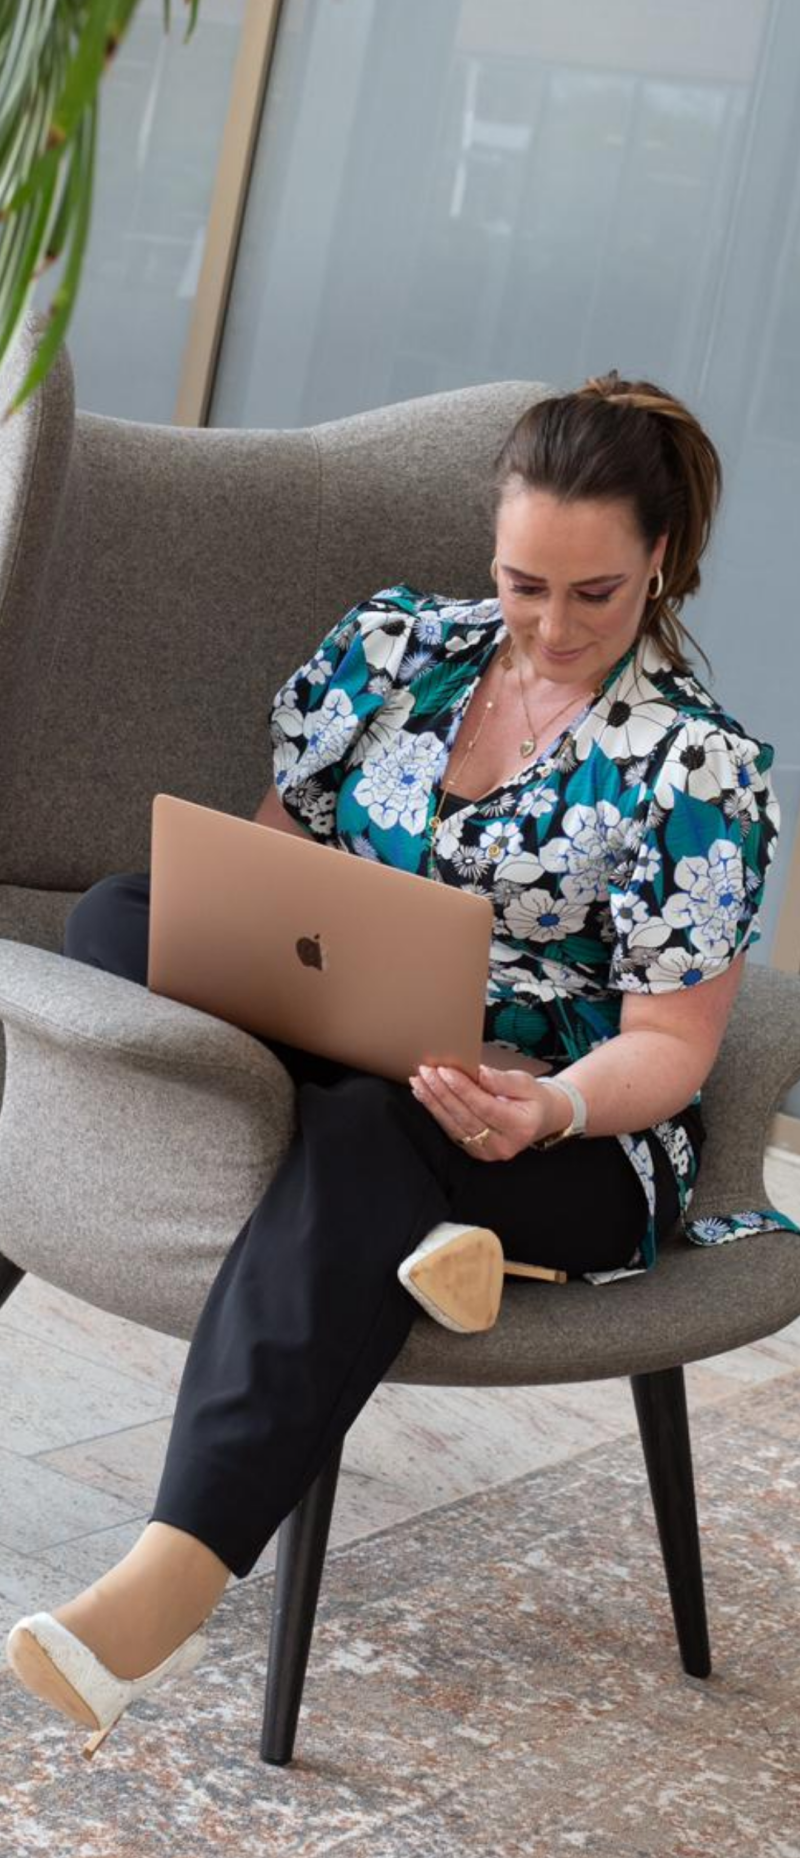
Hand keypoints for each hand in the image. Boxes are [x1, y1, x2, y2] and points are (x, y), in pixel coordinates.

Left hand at [409, 1060, 567, 1160]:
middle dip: (442, 1092)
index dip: (463, 1089)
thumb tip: (479, 1072)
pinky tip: (425, 1095)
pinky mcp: (474, 1150)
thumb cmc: (533, 1099)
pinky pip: (450, 1130)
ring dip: (433, 1102)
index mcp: (520, 1127)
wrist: (539, 1120)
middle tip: (426, 1072)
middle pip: (465, 1116)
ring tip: (420, 1081)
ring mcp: (487, 1152)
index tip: (445, 1071)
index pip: (485, 1107)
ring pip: (453, 1125)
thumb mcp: (526, 1083)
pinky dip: (435, 1111)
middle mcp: (503, 1144)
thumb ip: (502, 1080)